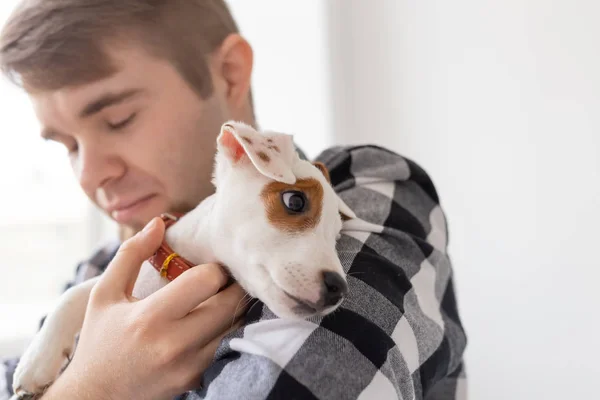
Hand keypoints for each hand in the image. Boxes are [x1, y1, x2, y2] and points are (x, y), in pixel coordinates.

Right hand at [43, 217, 246, 399]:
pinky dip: (224, 332)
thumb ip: (131, 254)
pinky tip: (213, 322)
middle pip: (228, 305)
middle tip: (226, 278)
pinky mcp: (195, 380)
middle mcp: (174, 343)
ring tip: (222, 297)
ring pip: (232, 328)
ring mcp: (188, 366)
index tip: (210, 267)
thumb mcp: (105, 294)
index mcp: (151, 316)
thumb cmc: (100, 341)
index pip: (207, 280)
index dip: (214, 268)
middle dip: (231, 287)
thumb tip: (159, 223)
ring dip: (232, 309)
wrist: (96, 396)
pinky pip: (223, 348)